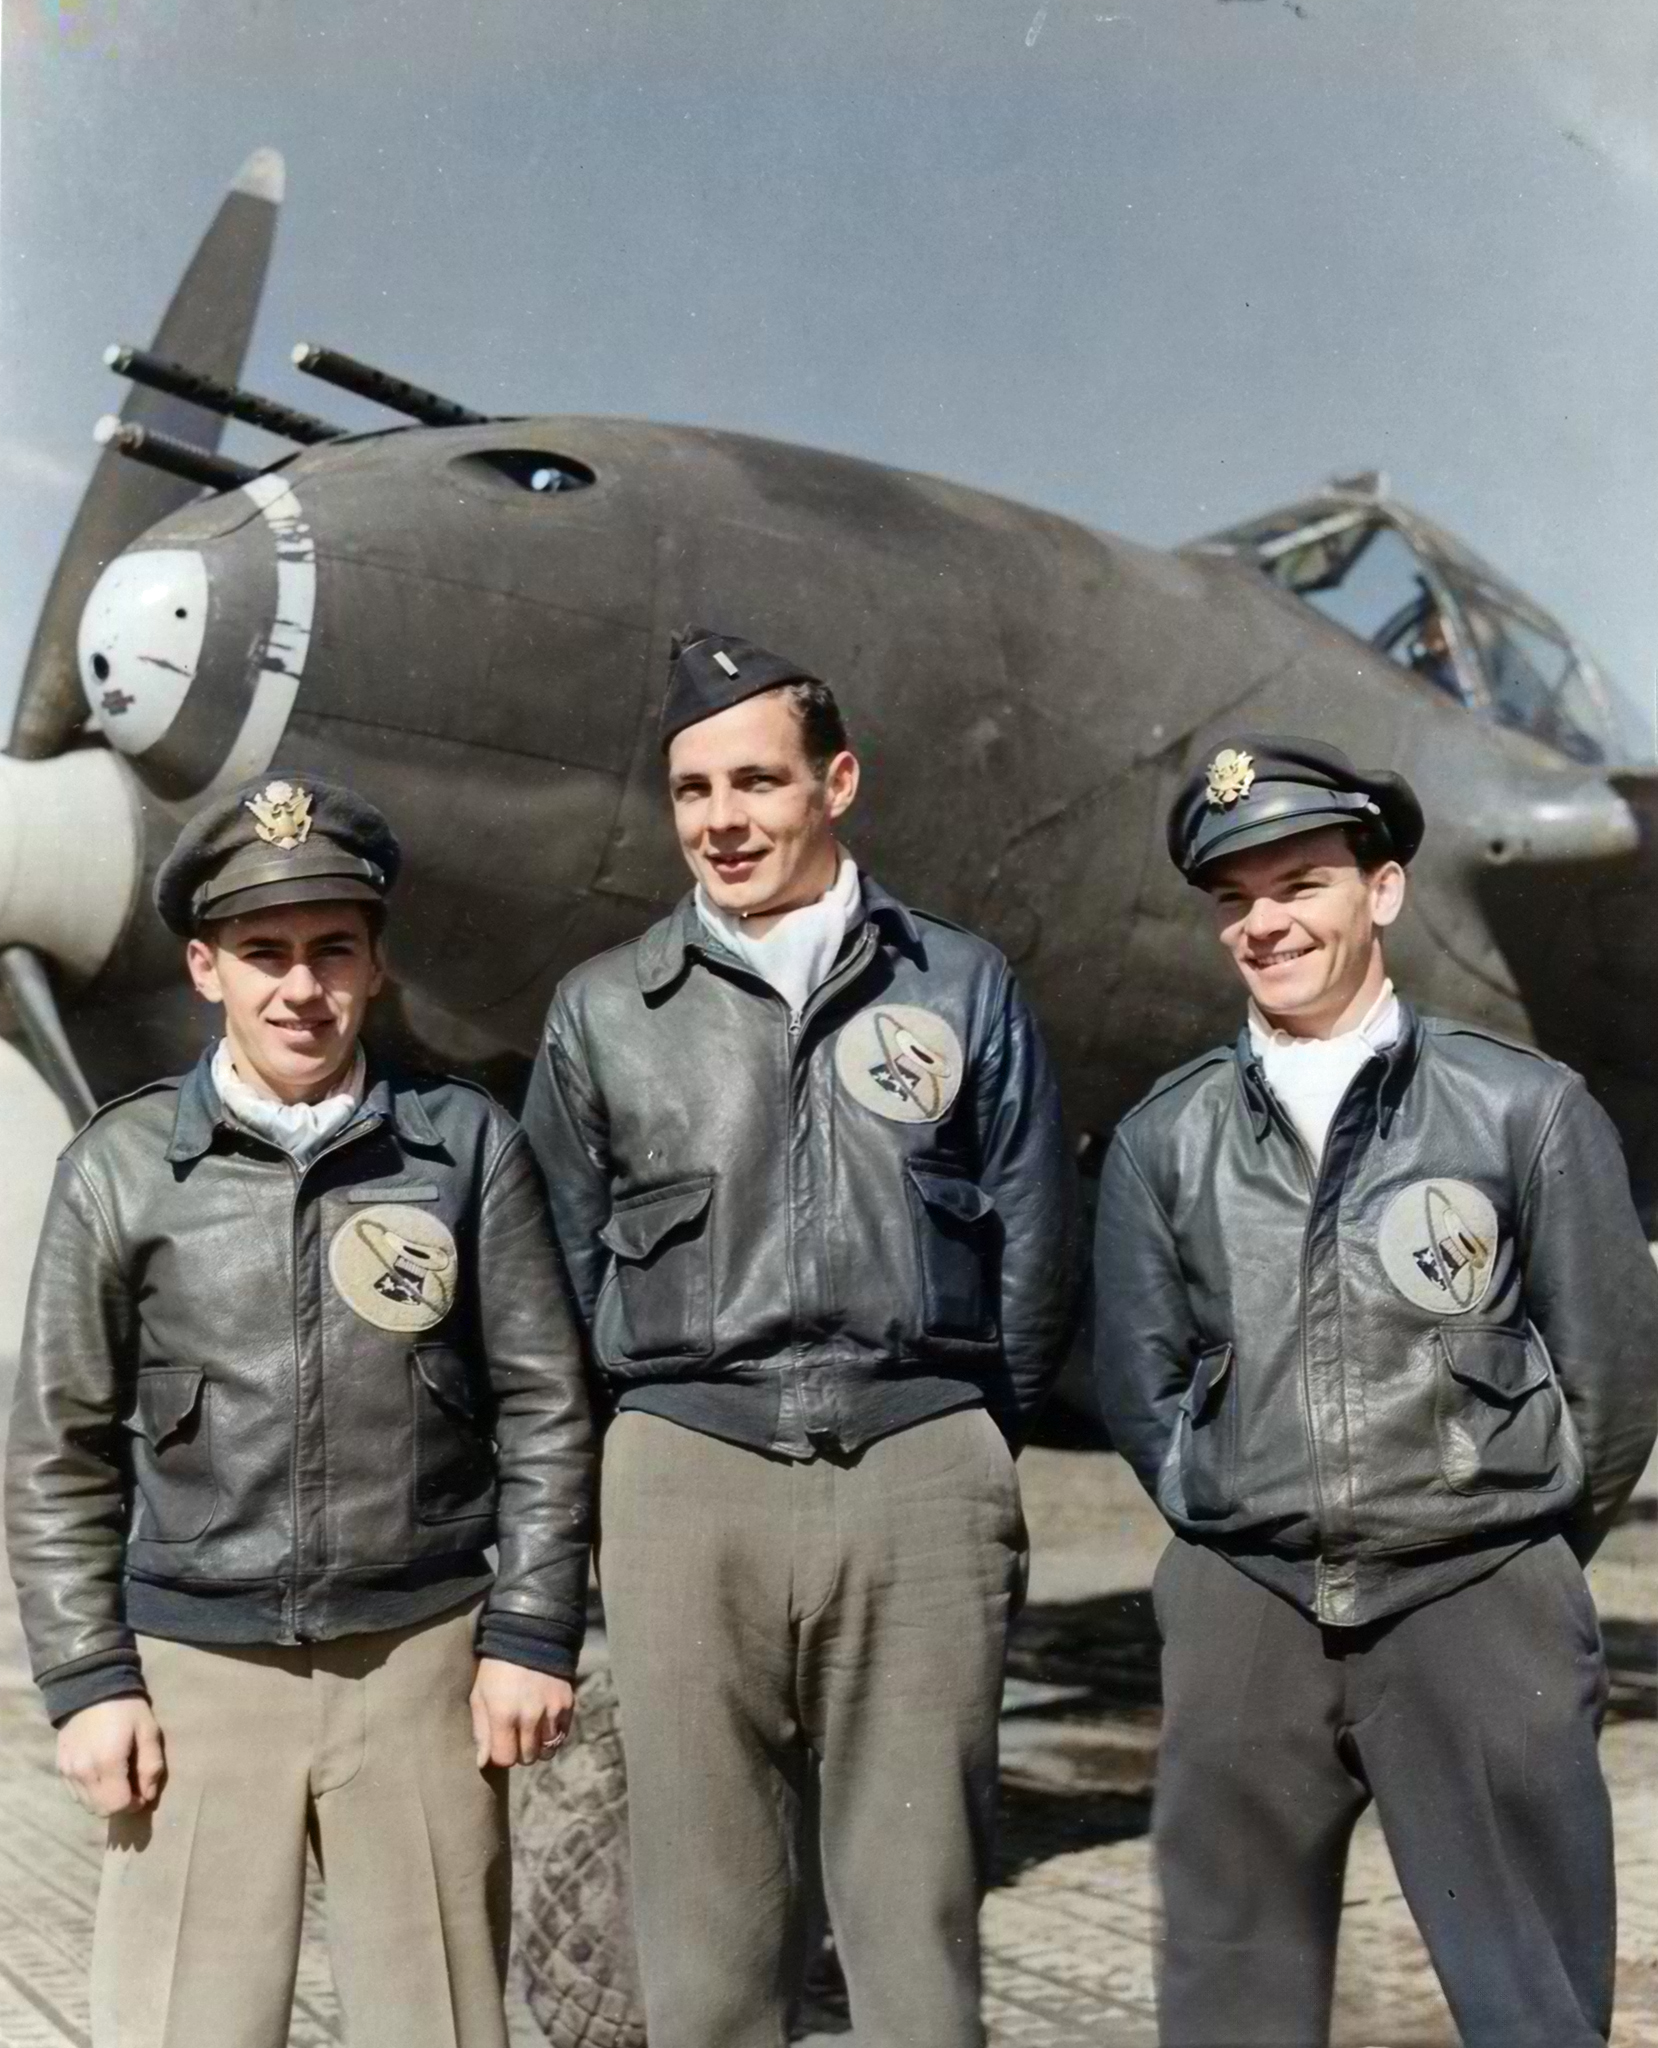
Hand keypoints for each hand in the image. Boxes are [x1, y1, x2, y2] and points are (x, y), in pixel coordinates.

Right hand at [57, 1697, 165, 1817]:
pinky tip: (100, 1775)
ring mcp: (68, 1772)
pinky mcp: (60, 1768)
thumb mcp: (148, 1730)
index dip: (134, 1804)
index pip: (118, 1806)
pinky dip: (89, 1793)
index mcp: (108, 1764)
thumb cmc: (125, 1707)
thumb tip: (148, 1796)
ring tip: (116, 1780)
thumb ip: (151, 1765)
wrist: (89, 1686)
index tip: (143, 1791)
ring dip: (104, 1800)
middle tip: (131, 1786)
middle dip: (120, 1804)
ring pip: (87, 1805)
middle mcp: (84, 1773)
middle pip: (101, 1810)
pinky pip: (75, 1794)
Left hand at [469, 1657, 575, 1768]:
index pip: (505, 1759)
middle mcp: (530, 1716)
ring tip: (531, 1730)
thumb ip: (481, 1731)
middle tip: (515, 1735)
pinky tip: (544, 1722)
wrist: (529, 1636)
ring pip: (547, 1751)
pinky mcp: (567, 1704)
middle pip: (527, 1758)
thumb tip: (483, 1763)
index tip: (499, 1743)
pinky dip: (553, 1735)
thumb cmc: (496, 1668)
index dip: (501, 1755)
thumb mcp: (479, 1696)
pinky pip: (562, 1736)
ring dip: (538, 1745)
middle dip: (519, 1751)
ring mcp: (551, 1710)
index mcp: (503, 1715)